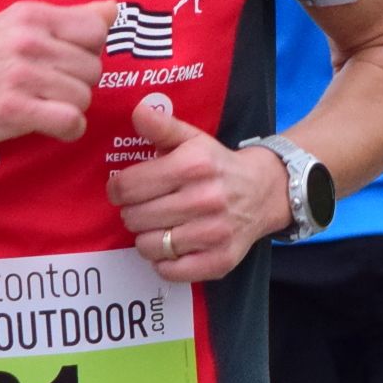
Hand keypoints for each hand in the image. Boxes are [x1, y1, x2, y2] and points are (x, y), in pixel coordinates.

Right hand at [0, 0, 111, 151]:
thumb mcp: (13, 26)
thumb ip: (68, 18)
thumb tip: (113, 8)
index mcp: (30, 14)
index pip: (96, 30)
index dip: (87, 51)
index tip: (64, 61)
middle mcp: (26, 40)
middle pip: (93, 68)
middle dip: (77, 83)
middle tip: (47, 89)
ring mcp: (19, 75)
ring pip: (84, 97)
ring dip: (69, 108)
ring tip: (41, 105)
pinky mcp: (12, 110)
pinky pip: (70, 122)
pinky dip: (66, 129)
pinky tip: (48, 125)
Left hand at [106, 96, 289, 283]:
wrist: (264, 191)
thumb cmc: (218, 165)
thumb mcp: (192, 139)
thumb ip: (162, 126)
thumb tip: (137, 111)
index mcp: (192, 166)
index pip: (128, 186)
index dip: (118, 189)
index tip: (124, 189)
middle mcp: (204, 199)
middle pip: (135, 218)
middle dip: (132, 213)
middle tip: (144, 207)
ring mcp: (214, 233)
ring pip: (149, 247)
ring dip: (146, 238)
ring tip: (157, 226)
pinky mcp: (220, 260)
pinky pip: (171, 271)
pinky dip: (164, 262)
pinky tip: (171, 247)